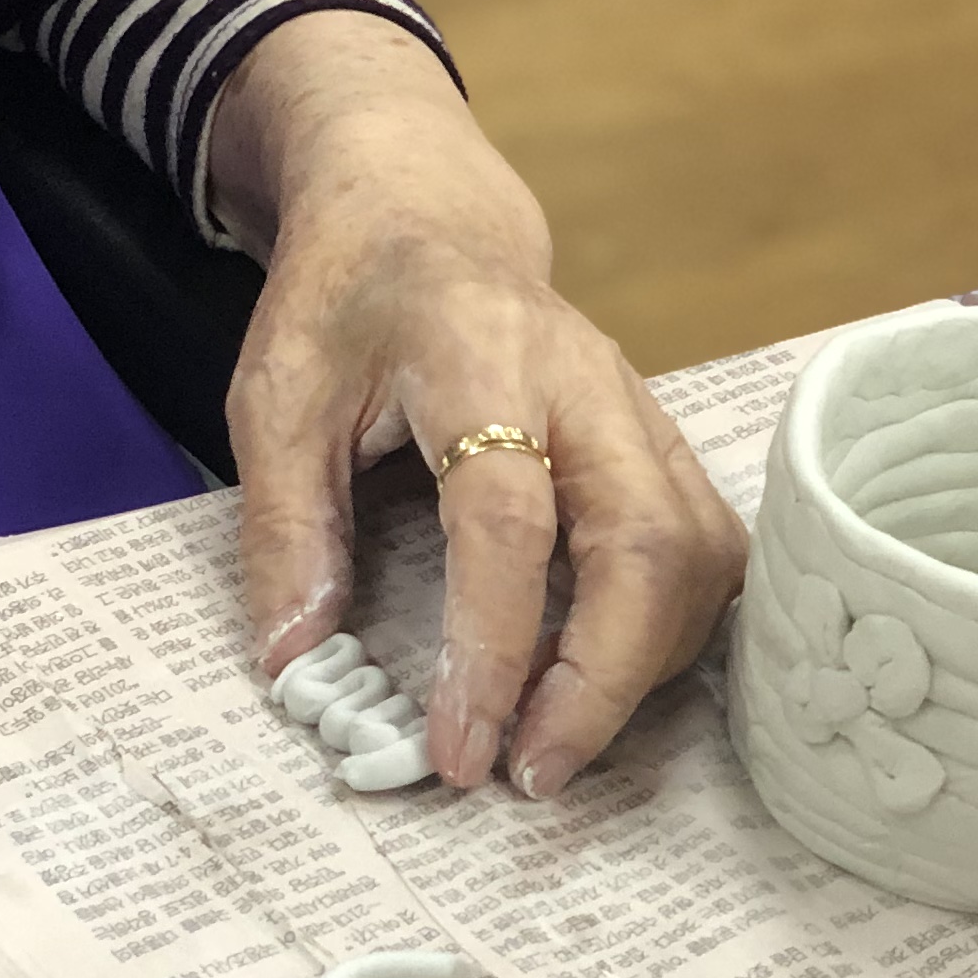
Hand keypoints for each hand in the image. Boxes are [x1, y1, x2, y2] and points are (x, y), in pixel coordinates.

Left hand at [210, 15, 744, 797]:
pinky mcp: (658, 440)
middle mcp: (584, 383)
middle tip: (529, 771)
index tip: (459, 743)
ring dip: (643, 664)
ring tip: (553, 740)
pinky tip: (605, 678)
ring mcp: (637, 409)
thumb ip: (286, 527)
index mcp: (477, 355)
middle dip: (603, 678)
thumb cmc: (346, 298)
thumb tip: (296, 665)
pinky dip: (671, 630)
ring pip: (696, 552)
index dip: (494, 640)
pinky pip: (703, 548)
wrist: (421, 205)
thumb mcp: (274, 395)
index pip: (509, 515)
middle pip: (646, 540)